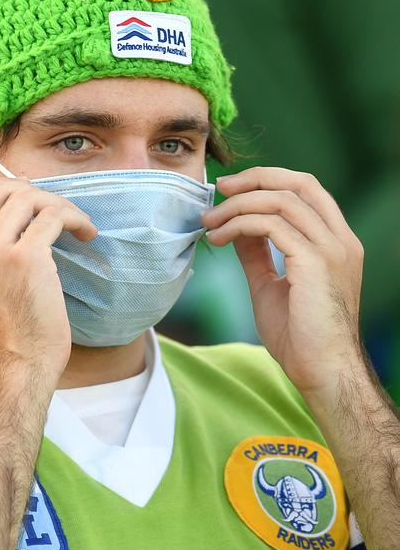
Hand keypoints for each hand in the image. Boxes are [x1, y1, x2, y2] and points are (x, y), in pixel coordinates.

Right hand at [0, 177, 96, 381]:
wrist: (14, 372)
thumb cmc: (2, 342)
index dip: (0, 189)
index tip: (26, 198)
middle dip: (31, 192)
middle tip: (55, 209)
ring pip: (27, 198)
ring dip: (58, 204)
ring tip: (76, 224)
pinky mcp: (26, 259)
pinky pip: (53, 217)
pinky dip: (75, 218)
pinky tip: (87, 234)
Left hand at [201, 167, 364, 395]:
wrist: (321, 371)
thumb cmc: (299, 336)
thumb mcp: (271, 285)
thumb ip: (258, 254)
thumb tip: (236, 227)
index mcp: (336, 242)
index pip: (307, 189)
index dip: (268, 180)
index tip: (232, 189)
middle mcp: (340, 239)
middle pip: (299, 183)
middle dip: (255, 178)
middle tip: (219, 189)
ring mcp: (331, 248)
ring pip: (280, 201)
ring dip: (237, 207)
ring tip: (209, 223)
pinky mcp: (315, 261)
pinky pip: (270, 226)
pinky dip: (238, 226)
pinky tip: (219, 239)